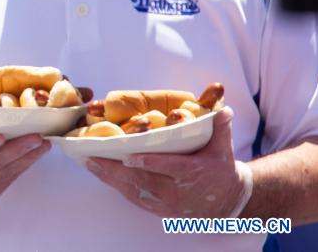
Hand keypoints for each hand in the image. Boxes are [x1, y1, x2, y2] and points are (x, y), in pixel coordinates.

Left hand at [85, 107, 245, 216]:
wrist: (227, 202)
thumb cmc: (220, 170)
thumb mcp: (223, 150)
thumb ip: (220, 129)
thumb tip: (223, 109)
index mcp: (192, 172)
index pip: (168, 167)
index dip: (148, 163)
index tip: (128, 156)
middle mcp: (177, 190)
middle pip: (143, 180)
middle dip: (116, 170)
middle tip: (93, 158)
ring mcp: (167, 202)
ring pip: (135, 191)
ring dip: (111, 178)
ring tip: (90, 164)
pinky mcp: (160, 209)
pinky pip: (136, 199)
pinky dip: (118, 188)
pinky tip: (102, 176)